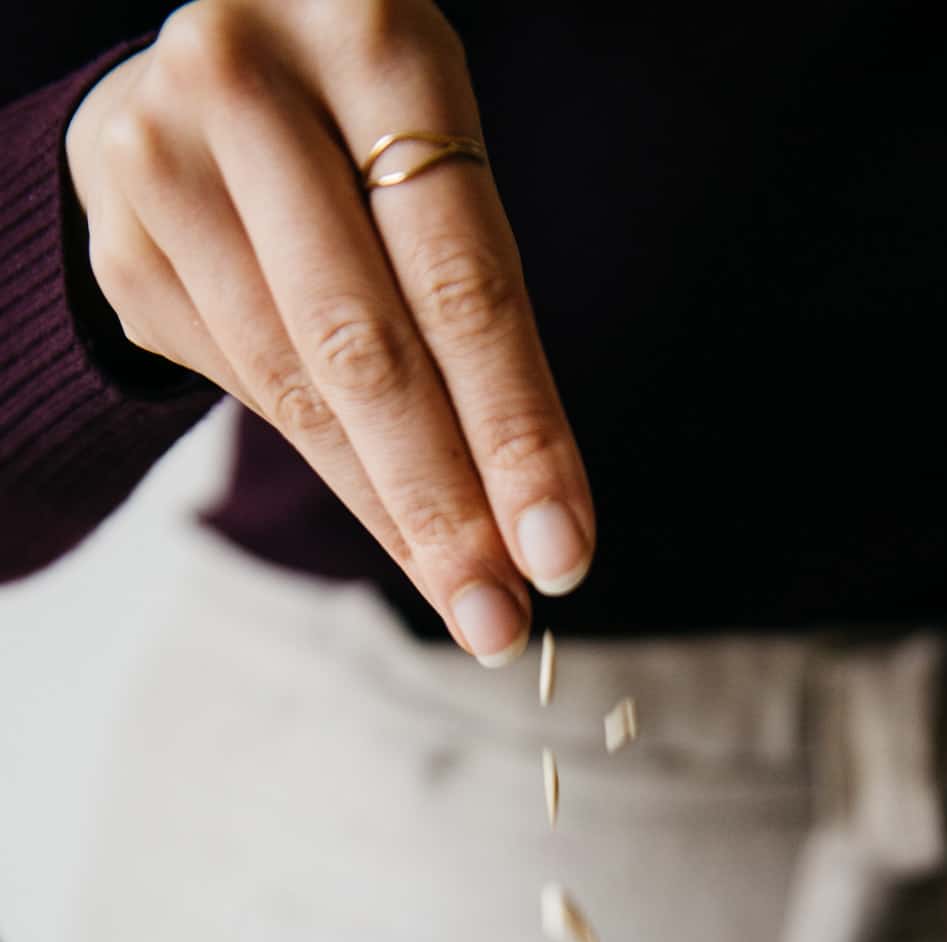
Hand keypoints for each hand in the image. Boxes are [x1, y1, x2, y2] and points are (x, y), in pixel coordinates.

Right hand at [65, 0, 594, 663]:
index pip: (461, 280)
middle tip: (502, 619)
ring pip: (297, 384)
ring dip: (393, 515)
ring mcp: (164, 161)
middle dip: (447, 507)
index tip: (562, 552)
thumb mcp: (434, 151)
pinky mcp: (124, 243)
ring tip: (467, 600)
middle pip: (367, 346)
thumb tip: (532, 521)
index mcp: (369, 38)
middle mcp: (246, 82)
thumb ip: (471, 301)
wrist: (211, 70)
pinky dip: (329, 468)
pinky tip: (397, 528)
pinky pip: (245, 388)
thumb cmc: (362, 127)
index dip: (515, 431)